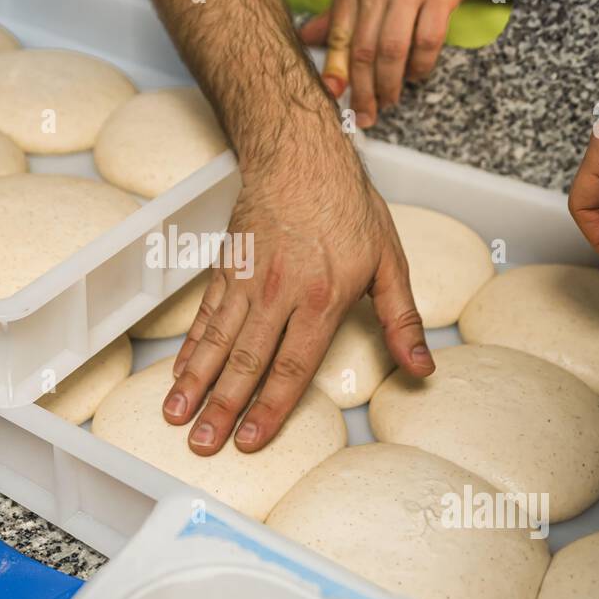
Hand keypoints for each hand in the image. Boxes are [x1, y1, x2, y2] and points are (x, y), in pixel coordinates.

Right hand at [163, 128, 434, 454]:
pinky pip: (205, 317)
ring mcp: (247, 282)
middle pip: (246, 362)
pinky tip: (177, 375)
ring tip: (176, 417)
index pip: (292, 366)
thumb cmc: (348, 206)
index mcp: (322, 299)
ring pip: (217, 342)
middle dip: (222, 408)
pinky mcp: (226, 269)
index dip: (270, 408)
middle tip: (202, 444)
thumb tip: (422, 368)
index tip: (250, 440)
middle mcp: (278, 295)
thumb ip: (402, 321)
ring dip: (194, 384)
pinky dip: (189, 349)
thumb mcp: (390, 262)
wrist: (299, 155)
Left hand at [300, 0, 488, 128]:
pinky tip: (416, 75)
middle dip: (364, 90)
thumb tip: (304, 39)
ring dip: (391, 84)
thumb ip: (337, 14)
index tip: (335, 98)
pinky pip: (428, 42)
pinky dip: (421, 66)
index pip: (339, 36)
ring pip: (393, 50)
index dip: (336, 72)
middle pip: (364, 50)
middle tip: (366, 114)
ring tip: (389, 101)